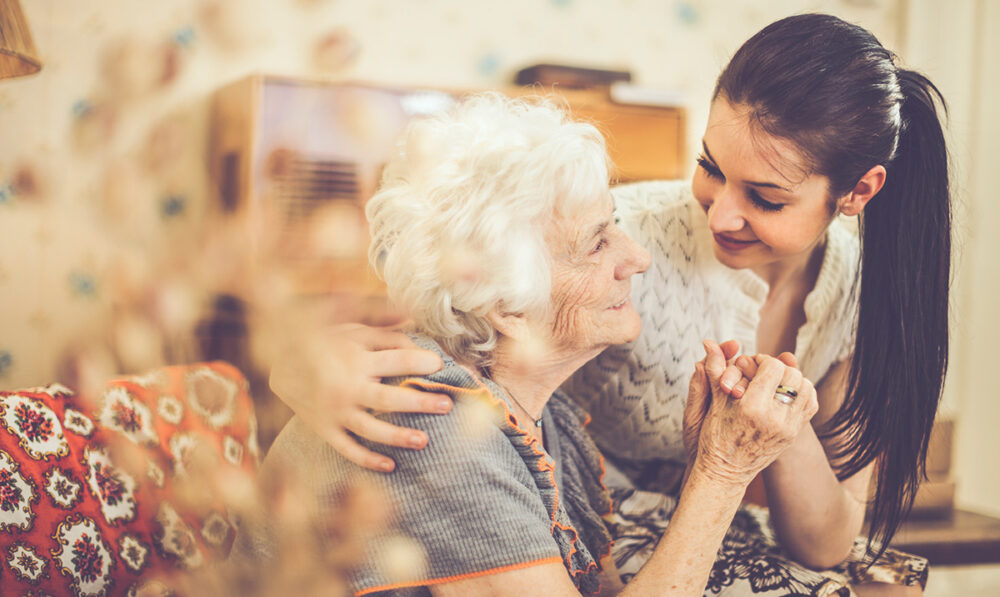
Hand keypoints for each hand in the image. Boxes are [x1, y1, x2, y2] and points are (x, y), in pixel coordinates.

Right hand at [269, 324, 447, 471]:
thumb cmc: (324, 342)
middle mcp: (346, 387)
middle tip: (446, 405)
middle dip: (420, 403)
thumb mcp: (352, 326)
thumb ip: (385, 326)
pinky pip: (348, 449)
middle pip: (388, 399)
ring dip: (398, 437)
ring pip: (370, 429)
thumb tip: (415, 318)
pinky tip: (391, 465)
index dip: (422, 362)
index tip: (440, 365)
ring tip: (424, 440)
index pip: (397, 360)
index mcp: (355, 358)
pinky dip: (368, 460)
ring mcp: (335, 412)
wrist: (279, 364)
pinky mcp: (325, 429)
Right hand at [689, 340, 818, 487]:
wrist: (725, 472)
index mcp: (752, 408)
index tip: (750, 364)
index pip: (773, 367)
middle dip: (778, 368)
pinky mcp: (793, 435)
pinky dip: (801, 393)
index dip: (762, 359)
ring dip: (792, 379)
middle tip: (762, 372)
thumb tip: (709, 342)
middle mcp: (774, 419)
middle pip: (793, 375)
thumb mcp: (712, 402)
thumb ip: (715, 370)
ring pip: (806, 388)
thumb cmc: (713, 437)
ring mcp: (788, 429)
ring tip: (774, 382)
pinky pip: (810, 404)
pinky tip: (784, 394)